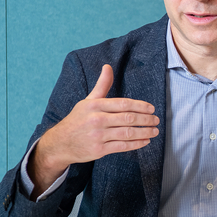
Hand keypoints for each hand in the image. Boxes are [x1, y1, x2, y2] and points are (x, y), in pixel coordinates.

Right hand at [29, 64, 159, 194]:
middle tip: (156, 120)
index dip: (140, 106)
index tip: (151, 108)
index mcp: (95, 105)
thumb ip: (102, 85)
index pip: (123, 103)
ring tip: (154, 130)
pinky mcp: (99, 150)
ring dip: (144, 132)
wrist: (60, 143)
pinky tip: (145, 141)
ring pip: (127, 133)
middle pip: (128, 118)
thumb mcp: (88, 101)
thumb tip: (108, 66)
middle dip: (146, 119)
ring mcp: (98, 136)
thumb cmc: (78, 119)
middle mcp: (97, 119)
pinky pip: (122, 146)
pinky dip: (136, 144)